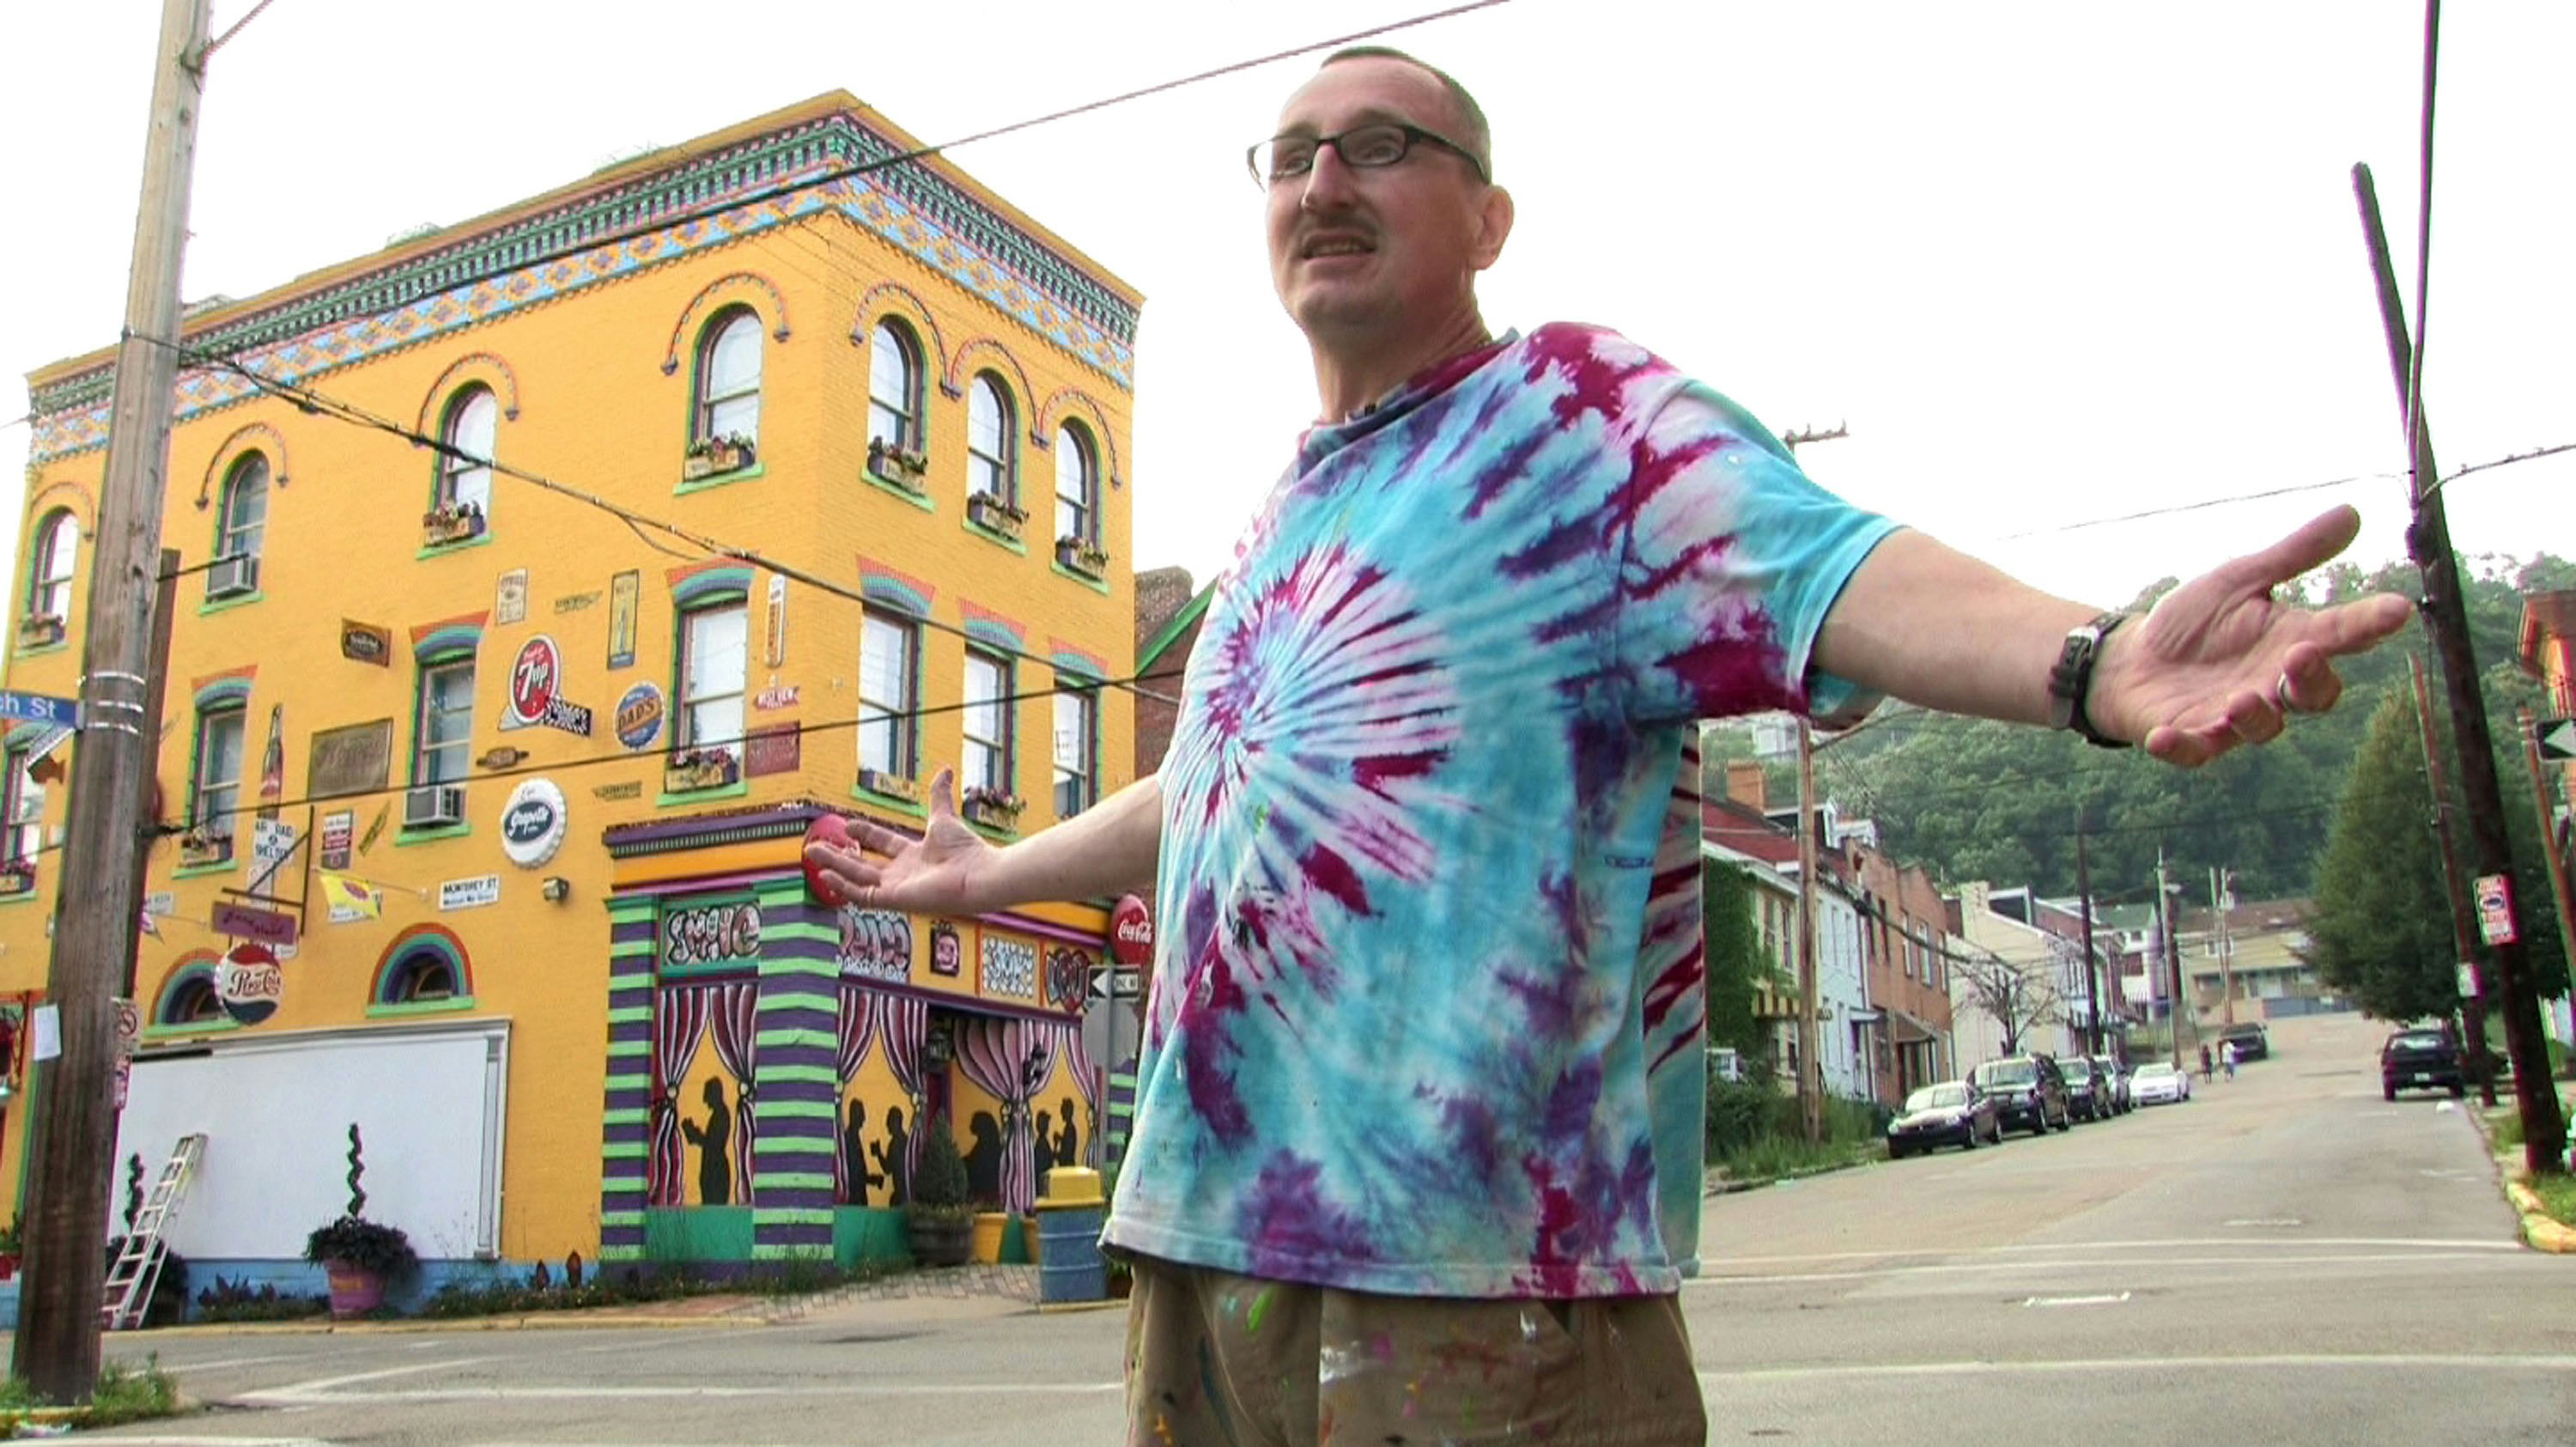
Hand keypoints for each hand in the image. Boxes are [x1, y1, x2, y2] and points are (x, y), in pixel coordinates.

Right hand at [803, 770, 998, 912]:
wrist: (977, 874)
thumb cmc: (966, 851)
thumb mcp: (944, 818)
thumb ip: (940, 795)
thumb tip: (946, 769)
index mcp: (915, 856)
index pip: (884, 844)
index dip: (866, 833)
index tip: (847, 823)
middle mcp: (904, 874)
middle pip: (863, 864)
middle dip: (839, 855)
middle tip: (816, 845)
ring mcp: (897, 888)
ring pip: (857, 878)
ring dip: (834, 866)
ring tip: (812, 854)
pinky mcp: (894, 900)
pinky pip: (862, 895)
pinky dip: (843, 886)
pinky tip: (825, 875)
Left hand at [2087, 506, 2412, 766]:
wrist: (2133, 658)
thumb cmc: (2195, 622)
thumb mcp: (2241, 580)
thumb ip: (2294, 555)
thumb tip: (2352, 512)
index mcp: (2291, 643)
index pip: (2342, 635)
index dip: (2371, 624)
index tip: (2398, 609)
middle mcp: (2272, 685)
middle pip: (2313, 694)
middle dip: (2312, 678)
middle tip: (2301, 654)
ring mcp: (2232, 717)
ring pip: (2262, 728)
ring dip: (2254, 717)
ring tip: (2240, 699)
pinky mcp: (2190, 736)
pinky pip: (2193, 751)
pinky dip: (2181, 747)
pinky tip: (2163, 737)